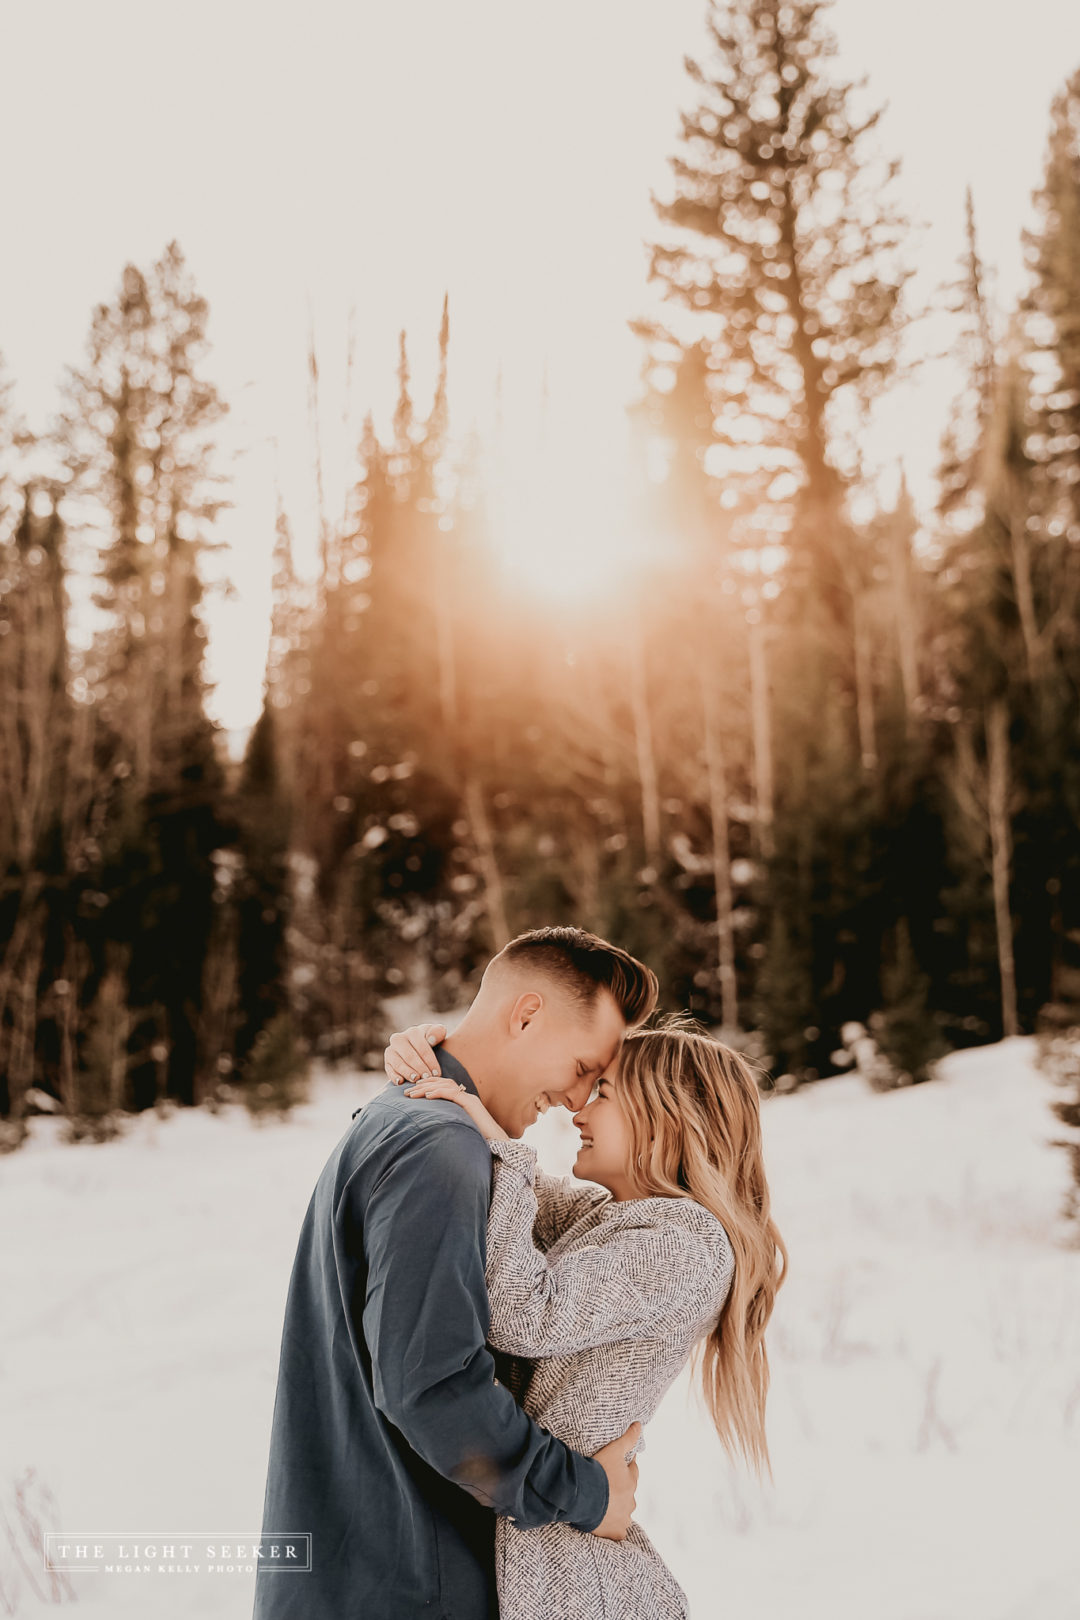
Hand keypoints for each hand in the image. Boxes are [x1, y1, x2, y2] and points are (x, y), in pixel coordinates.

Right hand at [384, 1023, 447, 1084]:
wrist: (421, 1050)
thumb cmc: (432, 1042)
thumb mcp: (438, 1034)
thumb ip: (438, 1032)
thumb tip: (431, 1039)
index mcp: (413, 1032)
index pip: (422, 1047)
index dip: (430, 1061)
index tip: (437, 1072)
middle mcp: (399, 1039)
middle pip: (409, 1056)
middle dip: (419, 1068)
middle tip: (427, 1078)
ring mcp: (391, 1051)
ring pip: (398, 1063)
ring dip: (407, 1072)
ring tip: (416, 1079)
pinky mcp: (387, 1062)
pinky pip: (389, 1070)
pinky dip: (394, 1076)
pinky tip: (401, 1082)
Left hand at [403, 1075, 508, 1142]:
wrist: (497, 1145)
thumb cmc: (478, 1141)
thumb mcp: (458, 1130)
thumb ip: (447, 1125)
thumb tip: (429, 1130)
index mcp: (462, 1101)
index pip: (442, 1087)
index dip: (427, 1086)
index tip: (412, 1091)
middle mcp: (466, 1097)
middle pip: (442, 1083)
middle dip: (423, 1085)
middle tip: (406, 1091)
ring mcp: (469, 1099)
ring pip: (445, 1085)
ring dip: (427, 1088)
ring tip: (412, 1093)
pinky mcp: (471, 1104)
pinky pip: (453, 1094)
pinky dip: (438, 1093)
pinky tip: (427, 1097)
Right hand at [589, 1422, 641, 1540]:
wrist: (583, 1495)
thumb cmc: (598, 1471)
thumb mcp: (613, 1450)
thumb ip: (628, 1437)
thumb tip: (639, 1424)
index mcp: (631, 1482)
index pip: (632, 1473)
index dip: (626, 1469)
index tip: (618, 1468)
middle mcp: (630, 1501)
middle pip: (628, 1495)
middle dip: (620, 1491)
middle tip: (606, 1488)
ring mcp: (623, 1518)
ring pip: (624, 1514)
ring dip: (617, 1510)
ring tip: (604, 1506)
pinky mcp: (615, 1532)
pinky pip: (617, 1532)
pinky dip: (613, 1529)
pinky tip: (606, 1526)